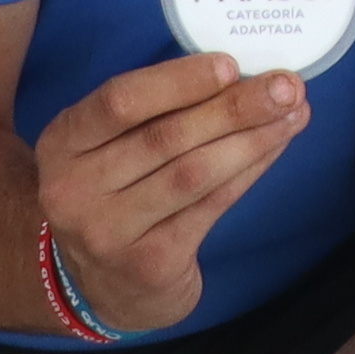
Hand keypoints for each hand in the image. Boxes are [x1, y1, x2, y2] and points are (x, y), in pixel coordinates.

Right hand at [34, 45, 314, 335]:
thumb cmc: (118, 195)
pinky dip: (249, 172)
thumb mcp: (109, 149)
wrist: (105, 287)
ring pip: (194, 173)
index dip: (178, 82)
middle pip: (164, 137)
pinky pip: (211, 206)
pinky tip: (273, 148)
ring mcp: (109, 232)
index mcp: (62, 143)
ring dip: (251, 139)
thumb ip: (155, 113)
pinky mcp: (149, 264)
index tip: (231, 65)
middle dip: (234, 107)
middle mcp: (74, 189)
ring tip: (292, 114)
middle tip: (285, 86)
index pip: (119, 101)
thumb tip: (239, 74)